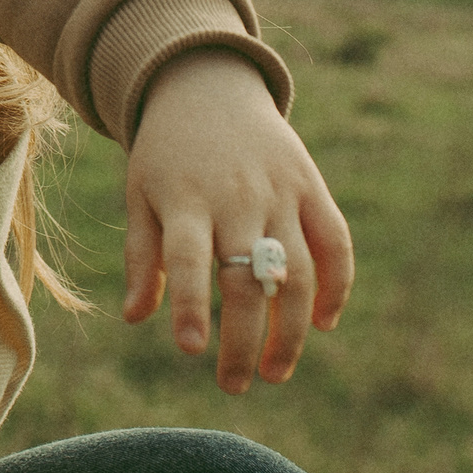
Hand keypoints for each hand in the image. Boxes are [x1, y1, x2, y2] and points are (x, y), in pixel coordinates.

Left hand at [121, 51, 353, 392]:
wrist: (207, 87)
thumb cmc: (166, 155)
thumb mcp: (141, 195)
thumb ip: (142, 257)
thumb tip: (136, 317)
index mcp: (184, 200)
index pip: (188, 259)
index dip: (191, 305)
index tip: (191, 350)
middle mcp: (236, 197)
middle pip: (247, 279)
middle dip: (244, 341)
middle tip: (234, 385)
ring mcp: (279, 192)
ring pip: (296, 271)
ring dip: (291, 329)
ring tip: (276, 372)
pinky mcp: (312, 186)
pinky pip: (335, 242)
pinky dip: (336, 285)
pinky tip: (322, 323)